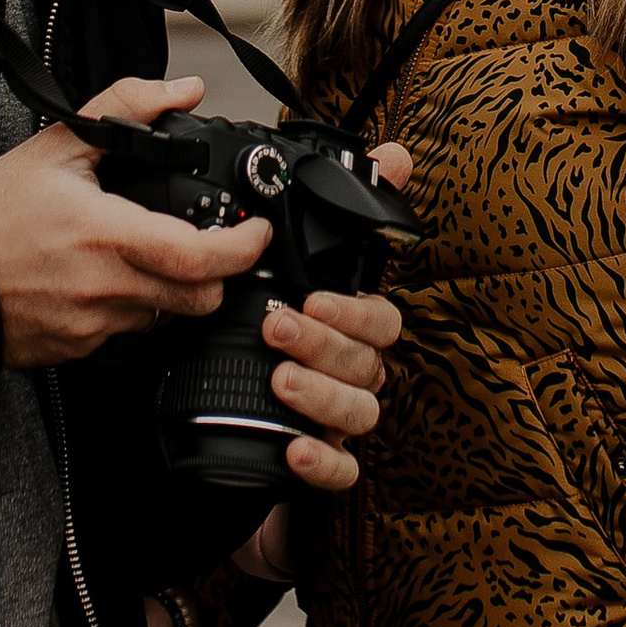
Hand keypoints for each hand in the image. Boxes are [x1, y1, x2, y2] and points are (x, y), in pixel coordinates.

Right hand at [0, 75, 269, 369]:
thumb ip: (127, 107)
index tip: (255, 232)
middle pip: (201, 299)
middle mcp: (106, 288)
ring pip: (167, 318)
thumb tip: (182, 92)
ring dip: (174, 290)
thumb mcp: (58, 144)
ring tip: (150, 257)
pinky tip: (110, 280)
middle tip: (214, 245)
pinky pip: (128, 335)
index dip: (244, 248)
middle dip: (220, 273)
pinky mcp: (78, 350)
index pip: (201, 257)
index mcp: (107, 235)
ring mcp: (93, 326)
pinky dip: (135, 308)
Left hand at [257, 135, 411, 504]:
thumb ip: (350, 203)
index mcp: (356, 328)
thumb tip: (397, 153)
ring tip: (281, 378)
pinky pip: (343, 473)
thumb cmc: (277, 328)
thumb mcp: (298, 261)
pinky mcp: (324, 466)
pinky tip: (295, 450)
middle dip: (325, 344)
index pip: (382, 319)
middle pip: (368, 363)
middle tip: (278, 326)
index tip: (314, 299)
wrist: (229, 413)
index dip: (354, 311)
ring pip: (360, 413)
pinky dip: (324, 462)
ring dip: (323, 396)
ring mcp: (342, 419)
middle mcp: (357, 372)